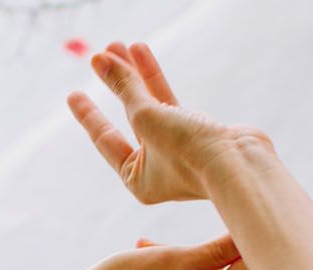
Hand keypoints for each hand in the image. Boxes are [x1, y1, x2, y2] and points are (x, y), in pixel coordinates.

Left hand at [66, 42, 270, 203]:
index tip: (72, 95)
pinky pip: (168, 100)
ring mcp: (178, 148)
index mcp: (138, 180)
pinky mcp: (197, 131)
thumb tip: (101, 58)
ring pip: (149, 104)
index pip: (106, 140)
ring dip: (134, 74)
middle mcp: (157, 167)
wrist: (240, 163)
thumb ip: (124, 87)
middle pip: (127, 117)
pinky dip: (154, 78)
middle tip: (99, 56)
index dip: (88, 114)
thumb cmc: (188, 151)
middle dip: (114, 84)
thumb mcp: (146, 117)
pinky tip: (141, 53)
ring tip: (120, 45)